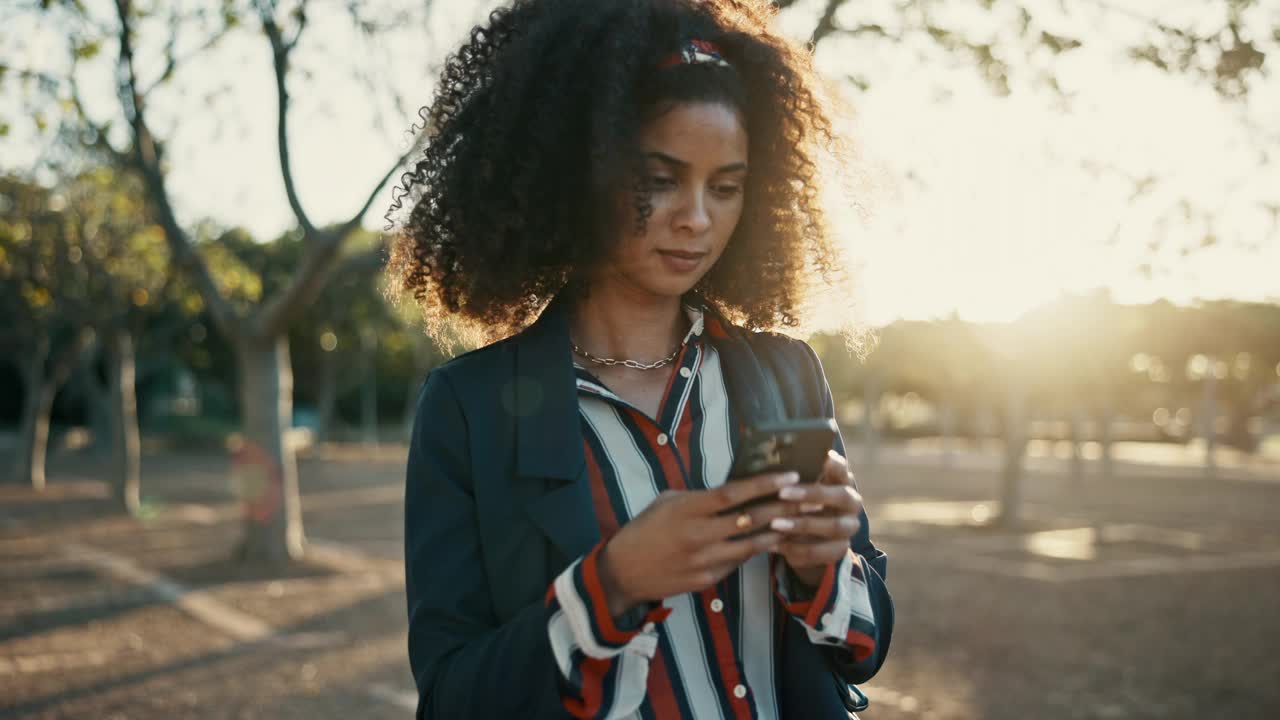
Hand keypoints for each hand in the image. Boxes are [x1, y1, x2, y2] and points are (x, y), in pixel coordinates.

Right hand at [598, 471, 801, 616]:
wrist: (624, 572)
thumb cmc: (644, 529)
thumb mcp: (667, 502)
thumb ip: (699, 498)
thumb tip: (731, 493)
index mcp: (688, 509)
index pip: (733, 493)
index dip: (764, 484)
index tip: (789, 476)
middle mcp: (699, 534)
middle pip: (750, 519)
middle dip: (783, 507)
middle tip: (809, 498)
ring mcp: (705, 559)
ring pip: (751, 545)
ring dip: (776, 532)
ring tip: (800, 522)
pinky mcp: (707, 579)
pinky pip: (737, 563)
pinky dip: (753, 551)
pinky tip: (770, 542)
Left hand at [770, 450, 862, 587]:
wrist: (810, 536)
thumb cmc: (799, 500)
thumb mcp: (799, 486)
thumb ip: (794, 475)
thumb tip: (770, 458)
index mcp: (843, 481)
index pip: (843, 468)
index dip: (834, 464)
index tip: (819, 458)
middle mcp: (851, 503)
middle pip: (841, 496)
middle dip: (811, 494)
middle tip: (782, 493)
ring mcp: (849, 527)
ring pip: (833, 526)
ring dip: (802, 525)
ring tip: (774, 524)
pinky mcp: (839, 550)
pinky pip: (820, 552)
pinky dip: (795, 549)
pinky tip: (773, 544)